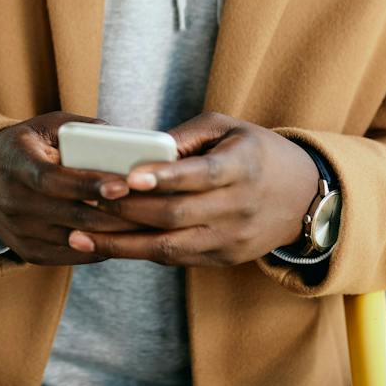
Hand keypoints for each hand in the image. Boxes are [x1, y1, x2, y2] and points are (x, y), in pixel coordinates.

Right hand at [0, 112, 142, 265]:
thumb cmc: (27, 147)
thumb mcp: (46, 127)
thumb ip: (83, 129)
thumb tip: (127, 140)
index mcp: (15, 163)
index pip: (52, 179)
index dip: (87, 184)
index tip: (123, 184)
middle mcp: (13, 201)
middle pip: (71, 214)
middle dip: (116, 214)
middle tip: (154, 208)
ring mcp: (19, 231)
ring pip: (77, 240)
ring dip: (115, 235)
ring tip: (149, 225)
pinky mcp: (28, 252)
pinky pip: (74, 256)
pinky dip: (102, 247)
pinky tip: (126, 237)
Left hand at [66, 112, 319, 267]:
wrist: (304, 197)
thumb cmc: (254, 151)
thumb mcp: (227, 127)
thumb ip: (184, 136)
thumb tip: (140, 147)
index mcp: (242, 167)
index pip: (201, 176)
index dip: (164, 178)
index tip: (128, 177)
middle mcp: (239, 208)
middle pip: (176, 215)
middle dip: (128, 210)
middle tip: (87, 199)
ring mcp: (232, 239)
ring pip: (170, 246)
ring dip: (122, 243)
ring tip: (81, 234)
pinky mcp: (224, 258)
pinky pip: (176, 258)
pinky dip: (140, 252)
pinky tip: (107, 244)